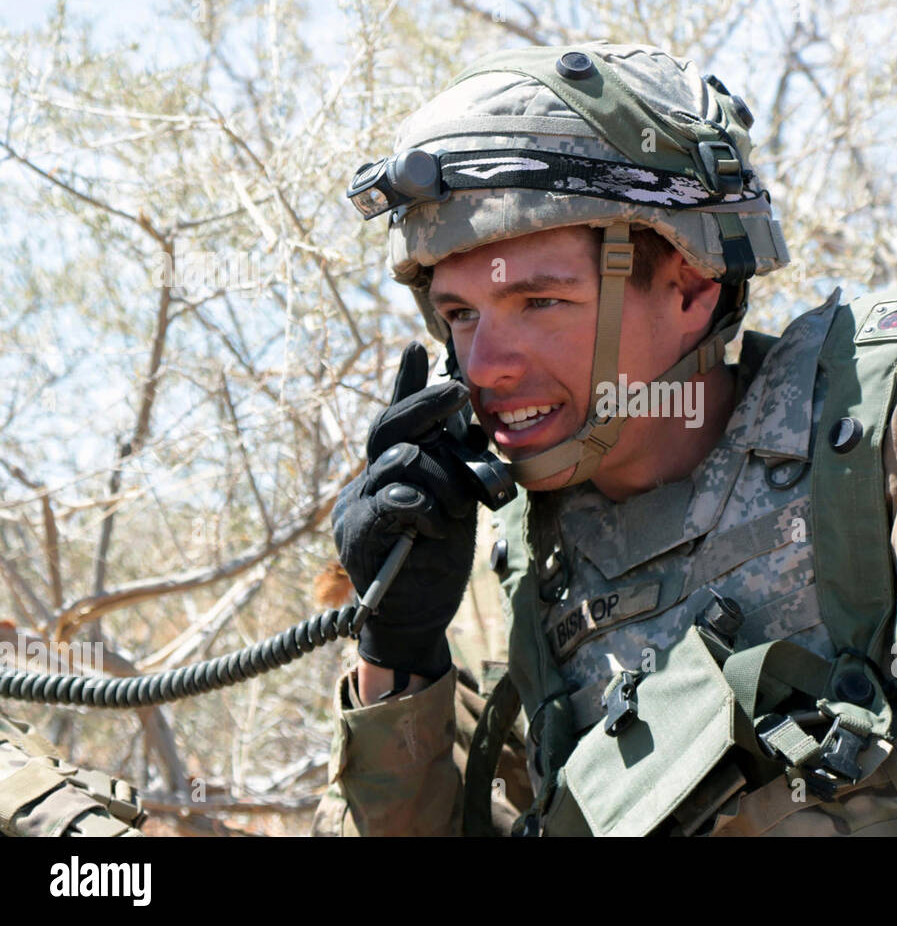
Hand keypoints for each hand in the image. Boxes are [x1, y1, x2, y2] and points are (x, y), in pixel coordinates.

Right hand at [331, 342, 478, 679]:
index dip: (406, 383)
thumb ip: (455, 467)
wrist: (418, 614)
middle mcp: (367, 480)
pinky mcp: (358, 535)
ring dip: (442, 481)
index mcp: (390, 470)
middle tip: (458, 392)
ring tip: (456, 511)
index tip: (415, 346)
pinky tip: (433, 524)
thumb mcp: (456, 503)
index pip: (396, 417)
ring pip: (402, 461)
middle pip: (390, 426)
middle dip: (426, 405)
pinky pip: (393, 501)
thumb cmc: (437, 557)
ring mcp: (356, 506)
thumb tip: (476, 428)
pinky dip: (421, 506)